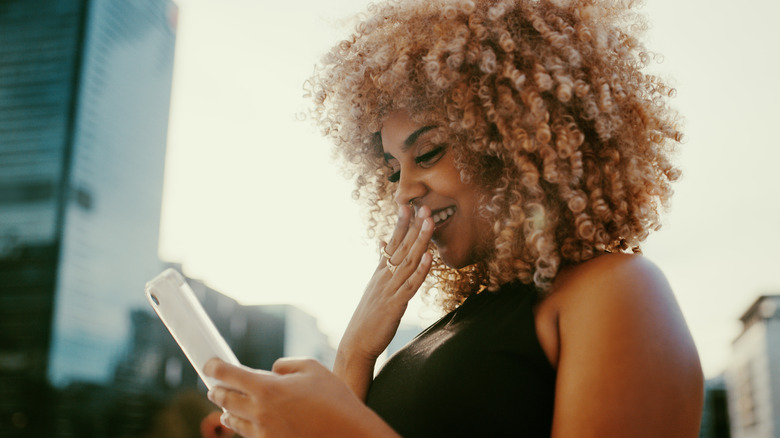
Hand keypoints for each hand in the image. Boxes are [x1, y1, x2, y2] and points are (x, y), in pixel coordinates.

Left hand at [204, 357, 398, 437]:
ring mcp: (264, 433)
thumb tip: (272, 370)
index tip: (209, 365)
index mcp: (267, 388)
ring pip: (234, 422)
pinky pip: (250, 435)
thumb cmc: (334, 398)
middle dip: (216, 391)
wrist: (349, 434)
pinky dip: (243, 427)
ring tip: (224, 408)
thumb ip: (286, 365)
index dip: (215, 367)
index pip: (229, 375)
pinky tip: (242, 424)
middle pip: (225, 400)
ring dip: (227, 412)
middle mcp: (260, 412)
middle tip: (212, 387)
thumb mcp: (312, 367)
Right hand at [334, 204, 433, 397]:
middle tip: (423, 205)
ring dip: (420, 241)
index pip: (392, 242)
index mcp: (380, 272)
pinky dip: (421, 270)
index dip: (401, 224)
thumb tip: (384, 243)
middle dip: (414, 226)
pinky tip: (429, 257)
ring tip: (429, 222)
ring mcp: (390, 289)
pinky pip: (411, 284)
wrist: (356, 342)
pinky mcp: (396, 304)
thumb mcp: (374, 286)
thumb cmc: (367, 316)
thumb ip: (381, 264)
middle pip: (401, 247)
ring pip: (408, 261)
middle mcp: (384, 276)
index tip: (408, 205)